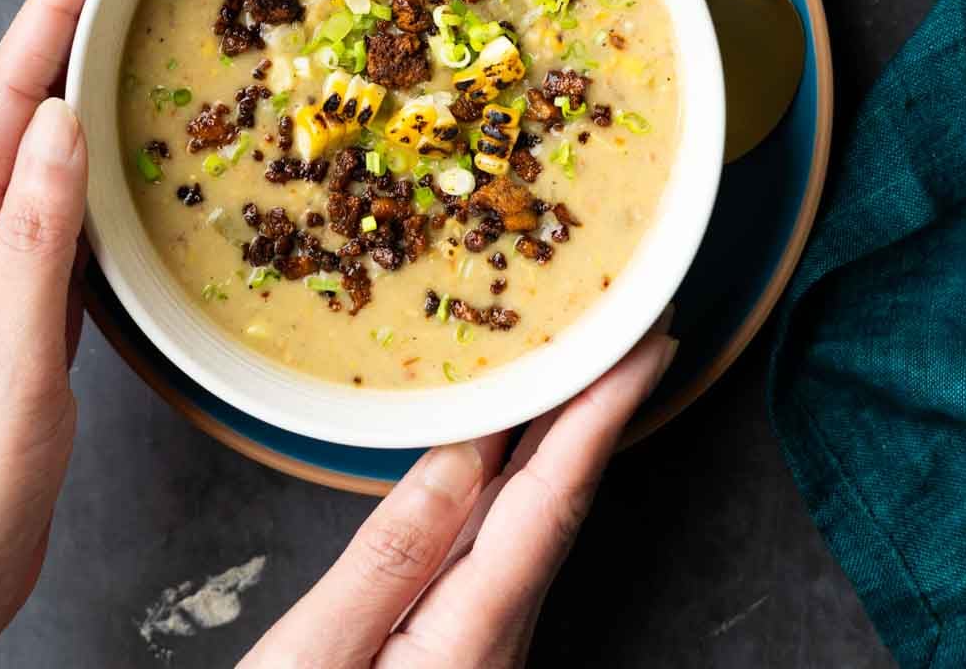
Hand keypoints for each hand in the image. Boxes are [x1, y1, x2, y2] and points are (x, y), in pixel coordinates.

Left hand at [0, 0, 126, 668]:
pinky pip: (52, 183)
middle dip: (61, 3)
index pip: (6, 97)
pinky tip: (115, 120)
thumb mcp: (7, 383)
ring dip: (72, 54)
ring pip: (32, 131)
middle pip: (14, 93)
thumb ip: (33, 253)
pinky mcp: (8, 293)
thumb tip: (60, 124)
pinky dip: (88, 126)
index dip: (51, 8)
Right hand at [241, 317, 676, 668]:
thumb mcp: (315, 661)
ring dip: (565, 445)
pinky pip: (505, 557)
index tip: (651, 345)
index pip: (554, 499)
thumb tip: (463, 454)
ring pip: (537, 530)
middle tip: (633, 330)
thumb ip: (393, 555)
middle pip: (561, 507)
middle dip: (601, 412)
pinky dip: (521, 491)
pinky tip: (506, 461)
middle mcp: (499, 649)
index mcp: (470, 641)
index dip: (604, 413)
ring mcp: (485, 659)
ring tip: (582, 369)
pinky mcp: (461, 662)